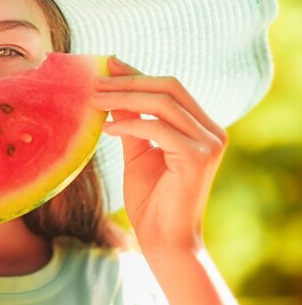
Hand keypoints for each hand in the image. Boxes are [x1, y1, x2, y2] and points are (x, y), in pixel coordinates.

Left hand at [92, 57, 227, 254]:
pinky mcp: (197, 157)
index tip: (107, 65)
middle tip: (95, 81)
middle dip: (129, 81)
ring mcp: (208, 142)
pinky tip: (106, 127)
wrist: (164, 240)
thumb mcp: (138, 150)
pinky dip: (129, 122)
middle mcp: (211, 130)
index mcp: (201, 126)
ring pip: (164, 102)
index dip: (136, 74)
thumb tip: (113, 90)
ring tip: (94, 99)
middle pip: (169, 87)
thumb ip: (131, 119)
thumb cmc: (151, 199)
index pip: (169, 88)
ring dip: (124, 97)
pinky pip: (158, 128)